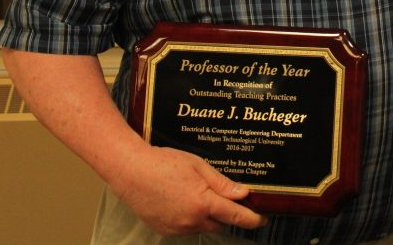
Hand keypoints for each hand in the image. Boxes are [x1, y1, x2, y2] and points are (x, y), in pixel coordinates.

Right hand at [110, 145, 266, 235]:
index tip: (262, 218)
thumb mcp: (198, 166)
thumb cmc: (164, 163)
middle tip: (226, 198)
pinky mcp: (164, 230)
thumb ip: (222, 183)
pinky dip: (191, 219)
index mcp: (202, 203)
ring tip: (197, 194)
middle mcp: (191, 220)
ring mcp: (176, 228)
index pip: (235, 216)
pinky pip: (186, 228)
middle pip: (220, 224)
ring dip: (208, 216)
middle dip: (226, 214)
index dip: (252, 219)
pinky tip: (182, 201)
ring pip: (202, 227)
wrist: (130, 171)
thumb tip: (243, 194)